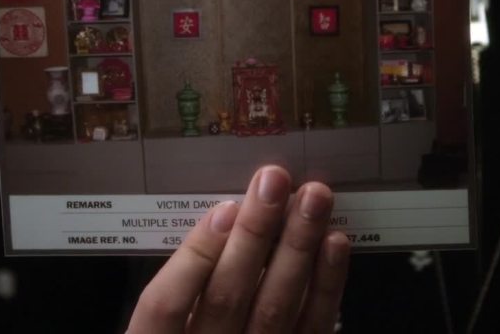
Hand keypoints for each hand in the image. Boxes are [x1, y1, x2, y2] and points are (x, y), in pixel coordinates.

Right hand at [127, 165, 349, 332]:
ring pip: (274, 306)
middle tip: (275, 180)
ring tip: (313, 197)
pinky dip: (326, 281)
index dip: (194, 256)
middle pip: (227, 296)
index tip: (224, 209)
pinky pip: (314, 324)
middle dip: (254, 232)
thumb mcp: (177, 312)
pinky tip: (333, 242)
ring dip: (297, 245)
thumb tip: (230, 214)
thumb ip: (192, 276)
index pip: (166, 302)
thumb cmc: (203, 325)